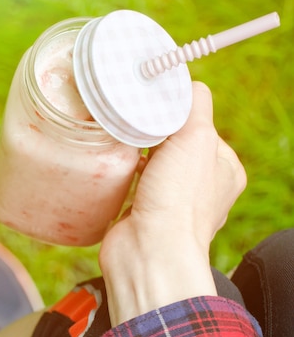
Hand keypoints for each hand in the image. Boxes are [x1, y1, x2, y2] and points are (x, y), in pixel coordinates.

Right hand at [99, 81, 246, 325]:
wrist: (148, 253)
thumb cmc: (178, 199)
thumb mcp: (196, 137)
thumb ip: (192, 105)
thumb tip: (185, 83)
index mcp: (223, 169)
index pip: (200, 124)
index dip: (176, 111)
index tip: (153, 105)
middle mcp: (201, 186)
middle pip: (172, 141)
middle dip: (151, 131)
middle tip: (131, 122)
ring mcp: (170, 201)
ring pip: (150, 161)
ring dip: (134, 151)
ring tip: (120, 142)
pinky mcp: (142, 211)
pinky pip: (131, 180)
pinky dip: (122, 171)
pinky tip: (113, 165)